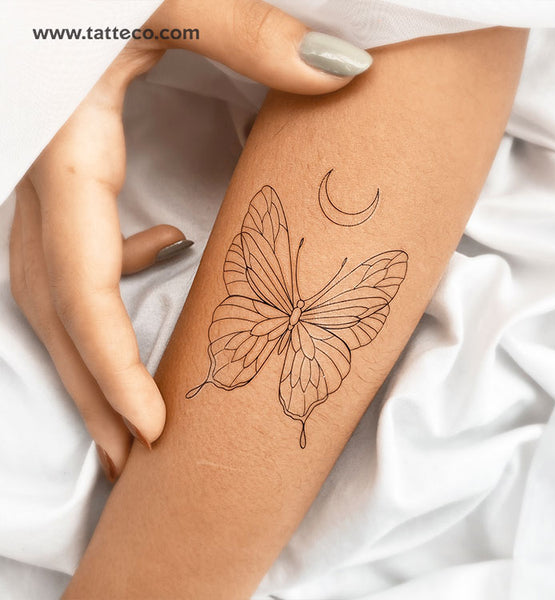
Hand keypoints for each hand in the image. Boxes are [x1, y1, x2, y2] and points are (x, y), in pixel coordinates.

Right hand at [9, 0, 372, 481]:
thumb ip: (251, 30)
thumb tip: (346, 70)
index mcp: (62, 149)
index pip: (78, 285)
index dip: (111, 366)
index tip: (155, 431)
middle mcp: (39, 174)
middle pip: (54, 310)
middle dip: (92, 391)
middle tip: (134, 459)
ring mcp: (41, 173)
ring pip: (50, 289)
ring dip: (91, 352)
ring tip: (132, 406)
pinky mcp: (58, 163)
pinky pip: (69, 243)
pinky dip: (111, 272)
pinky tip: (164, 252)